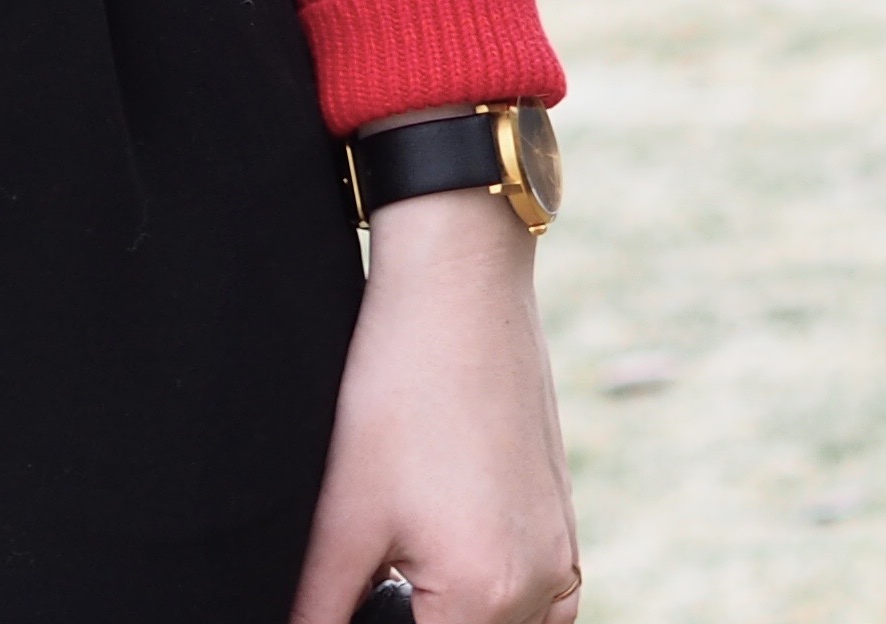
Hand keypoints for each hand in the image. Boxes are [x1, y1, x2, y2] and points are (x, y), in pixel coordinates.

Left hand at [291, 191, 582, 623]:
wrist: (461, 293)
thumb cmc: (399, 392)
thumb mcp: (343, 513)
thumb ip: (321, 604)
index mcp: (487, 598)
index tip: (349, 595)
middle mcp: (542, 591)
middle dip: (414, 618)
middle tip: (368, 577)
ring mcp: (561, 558)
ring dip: (455, 615)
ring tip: (397, 580)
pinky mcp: (563, 526)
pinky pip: (541, 605)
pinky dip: (497, 606)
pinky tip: (444, 574)